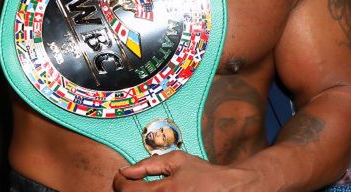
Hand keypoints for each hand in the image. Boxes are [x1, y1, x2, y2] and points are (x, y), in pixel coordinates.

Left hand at [113, 151, 259, 190]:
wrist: (231, 189)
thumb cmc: (204, 174)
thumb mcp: (177, 161)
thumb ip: (148, 164)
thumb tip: (125, 170)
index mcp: (164, 190)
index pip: (125, 191)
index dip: (119, 182)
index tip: (122, 178)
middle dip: (126, 191)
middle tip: (132, 184)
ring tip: (145, 189)